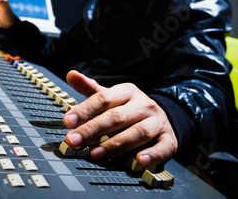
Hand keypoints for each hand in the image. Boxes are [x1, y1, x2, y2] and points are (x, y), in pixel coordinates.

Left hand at [63, 70, 177, 166]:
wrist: (162, 117)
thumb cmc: (127, 108)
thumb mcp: (110, 96)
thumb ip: (89, 89)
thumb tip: (71, 74)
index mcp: (126, 92)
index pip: (102, 99)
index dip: (84, 110)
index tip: (68, 121)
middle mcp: (143, 105)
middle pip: (116, 117)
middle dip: (92, 130)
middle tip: (73, 142)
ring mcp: (157, 122)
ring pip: (137, 133)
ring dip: (115, 145)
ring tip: (95, 154)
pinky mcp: (169, 139)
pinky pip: (163, 147)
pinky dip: (152, 155)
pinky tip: (138, 161)